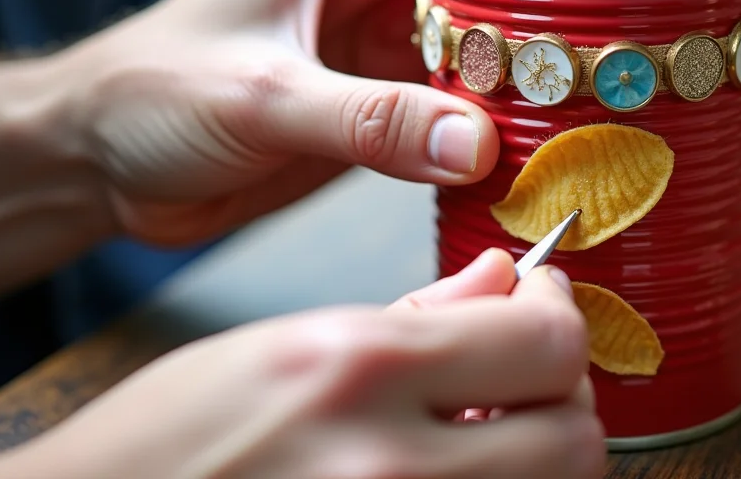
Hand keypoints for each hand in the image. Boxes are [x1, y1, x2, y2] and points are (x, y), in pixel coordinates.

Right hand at [0, 251, 602, 478]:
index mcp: (357, 369)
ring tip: (486, 429)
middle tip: (526, 377)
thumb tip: (504, 281)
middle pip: (577, 439)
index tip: (541, 302)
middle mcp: (386, 466)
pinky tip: (450, 468)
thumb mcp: (281, 345)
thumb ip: (413, 315)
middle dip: (564, 398)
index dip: (559, 315)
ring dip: (538, 455)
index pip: (548, 342)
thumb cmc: (163, 439)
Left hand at [54, 0, 619, 243]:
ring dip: (535, 66)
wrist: (94, 165)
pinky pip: (454, 111)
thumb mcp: (259, 95)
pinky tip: (541, 149)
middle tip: (637, 11)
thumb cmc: (150, 94)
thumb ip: (364, 120)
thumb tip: (475, 143)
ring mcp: (375, 54)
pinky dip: (498, 127)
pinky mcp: (371, 115)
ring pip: (481, 45)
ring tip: (608, 88)